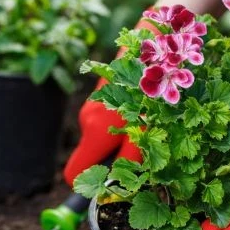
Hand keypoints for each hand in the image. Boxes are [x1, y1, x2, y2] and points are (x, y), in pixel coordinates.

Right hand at [63, 16, 160, 186]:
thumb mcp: (147, 131)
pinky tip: (149, 111)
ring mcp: (94, 105)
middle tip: (147, 159)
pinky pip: (111, 122)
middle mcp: (88, 119)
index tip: (110, 191)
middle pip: (93, 157)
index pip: (73, 175)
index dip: (88, 188)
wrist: (155, 38)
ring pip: (105, 139)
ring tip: (154, 128)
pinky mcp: (105, 94)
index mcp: (93, 132)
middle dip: (115, 163)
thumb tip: (119, 191)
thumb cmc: (153, 86)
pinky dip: (127, 124)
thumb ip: (132, 162)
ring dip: (126, 141)